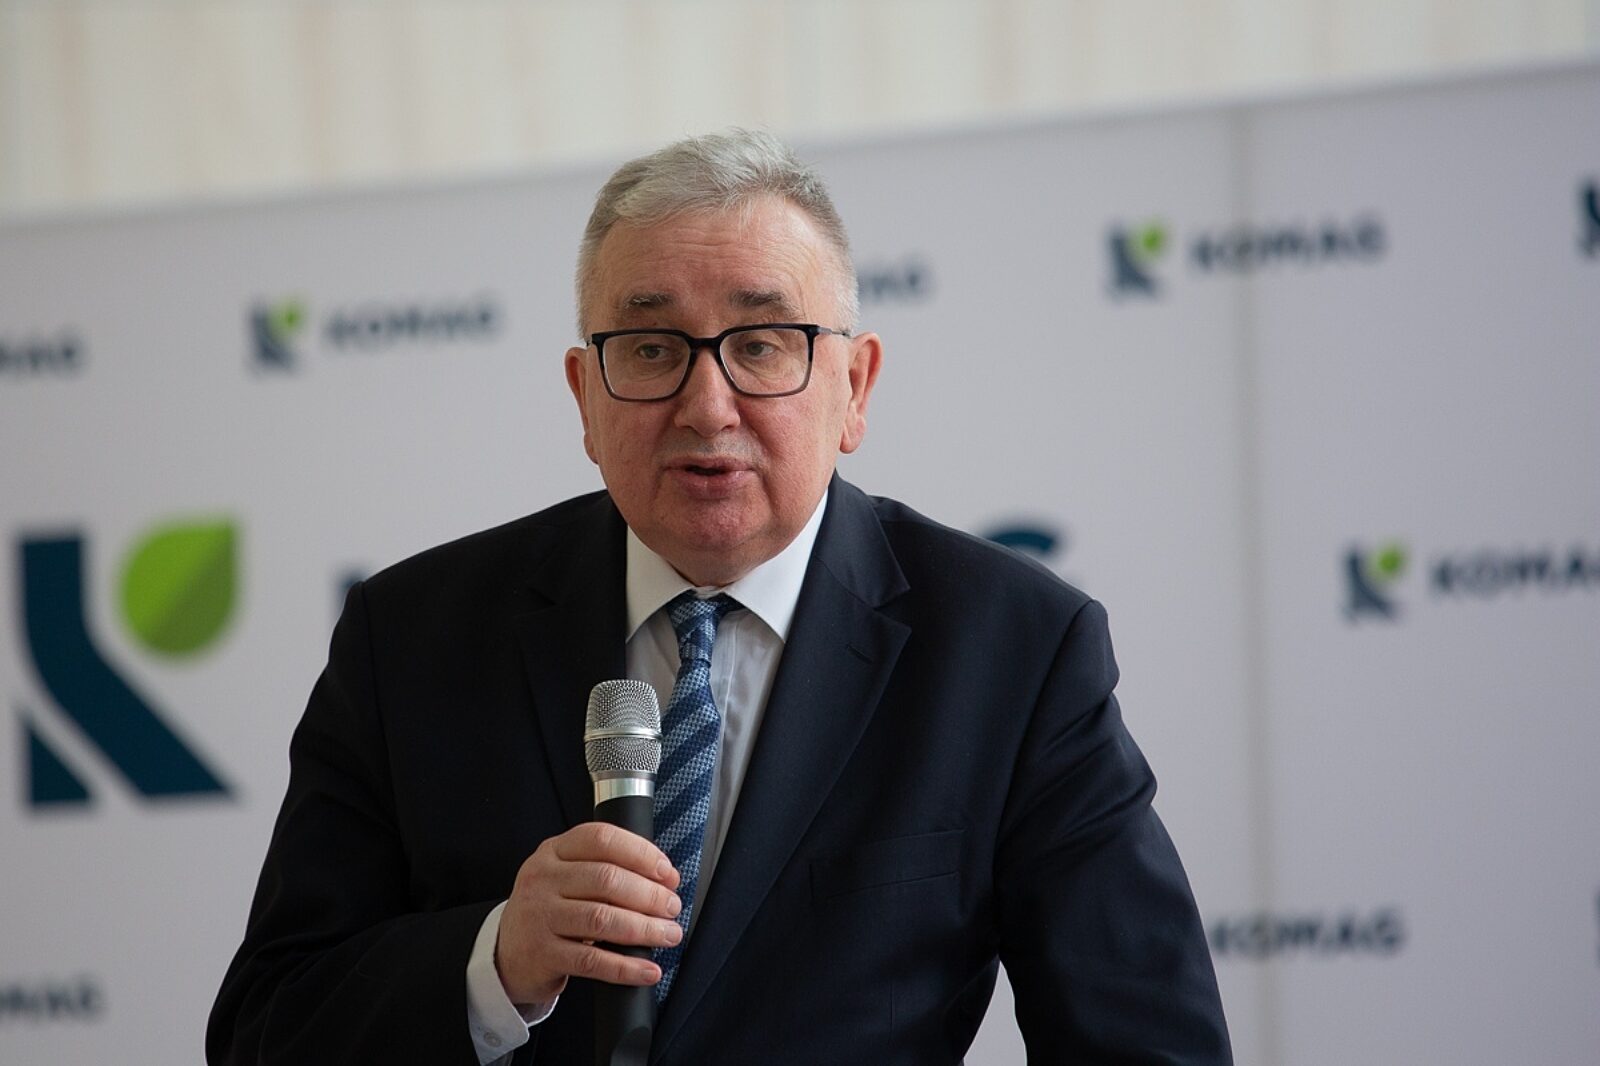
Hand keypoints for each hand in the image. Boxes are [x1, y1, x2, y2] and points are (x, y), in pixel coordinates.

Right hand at [495, 822, 683, 1005]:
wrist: (506, 952)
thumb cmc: (552, 908)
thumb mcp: (568, 876)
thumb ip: (608, 868)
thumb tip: (665, 878)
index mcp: (553, 851)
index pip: (602, 839)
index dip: (641, 853)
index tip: (667, 872)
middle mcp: (542, 879)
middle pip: (606, 879)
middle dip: (649, 894)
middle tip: (672, 907)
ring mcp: (539, 916)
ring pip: (601, 919)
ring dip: (644, 929)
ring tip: (668, 934)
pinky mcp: (541, 954)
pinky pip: (591, 961)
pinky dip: (625, 966)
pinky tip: (647, 969)